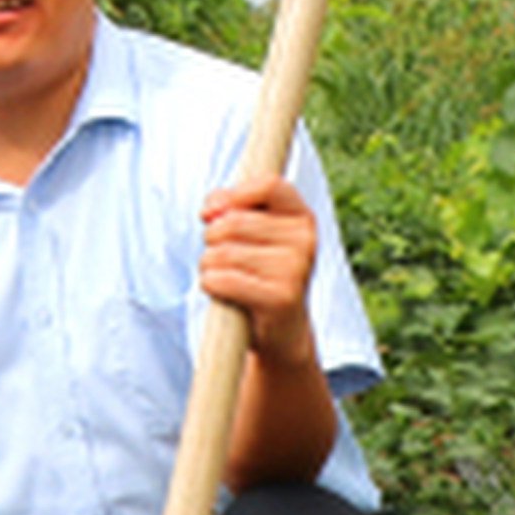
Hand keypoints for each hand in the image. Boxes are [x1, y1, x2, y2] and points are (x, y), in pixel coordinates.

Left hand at [196, 172, 319, 358]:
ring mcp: (296, 269)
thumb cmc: (257, 273)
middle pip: (233, 221)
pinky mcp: (281, 297)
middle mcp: (305, 240)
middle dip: (211, 239)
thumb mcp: (249, 233)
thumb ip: (229, 206)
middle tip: (220, 257)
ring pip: (222, 252)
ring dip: (208, 265)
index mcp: (301, 217)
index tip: (214, 213)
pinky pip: (223, 279)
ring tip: (224, 277)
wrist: (280, 329)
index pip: (269, 184)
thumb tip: (212, 208)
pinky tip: (222, 293)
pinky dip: (210, 285)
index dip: (233, 195)